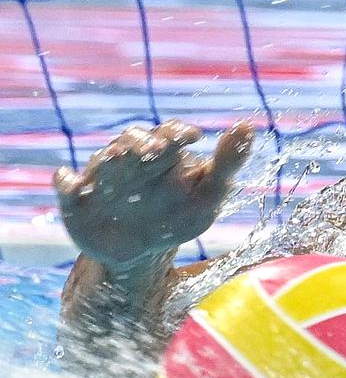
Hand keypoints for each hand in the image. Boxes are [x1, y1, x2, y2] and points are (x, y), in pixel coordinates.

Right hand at [54, 120, 255, 269]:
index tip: (193, 137)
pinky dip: (66, 183)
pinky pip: (66, 187)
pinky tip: (70, 182)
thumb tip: (247, 125)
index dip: (178, 132)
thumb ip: (228, 163)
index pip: (169, 133)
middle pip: (132, 140)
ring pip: (102, 160)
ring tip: (119, 157)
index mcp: (163, 154)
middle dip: (142, 142)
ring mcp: (101, 177)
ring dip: (109, 158)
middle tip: (156, 150)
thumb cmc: (180, 216)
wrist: (142, 251)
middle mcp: (130, 159)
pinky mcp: (77, 199)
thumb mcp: (209, 194)